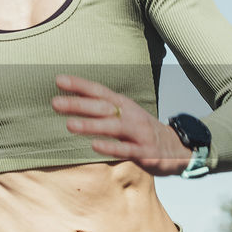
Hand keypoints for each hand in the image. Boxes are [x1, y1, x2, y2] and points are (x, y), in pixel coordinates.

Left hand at [51, 73, 193, 176]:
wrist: (177, 148)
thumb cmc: (141, 130)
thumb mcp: (122, 114)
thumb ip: (100, 108)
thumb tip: (71, 100)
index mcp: (123, 104)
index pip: (98, 91)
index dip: (79, 85)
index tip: (58, 80)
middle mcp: (130, 115)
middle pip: (102, 107)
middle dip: (78, 104)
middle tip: (55, 103)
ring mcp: (138, 133)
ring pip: (112, 127)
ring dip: (91, 125)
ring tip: (69, 125)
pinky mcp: (145, 152)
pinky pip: (126, 150)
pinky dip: (111, 147)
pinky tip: (94, 146)